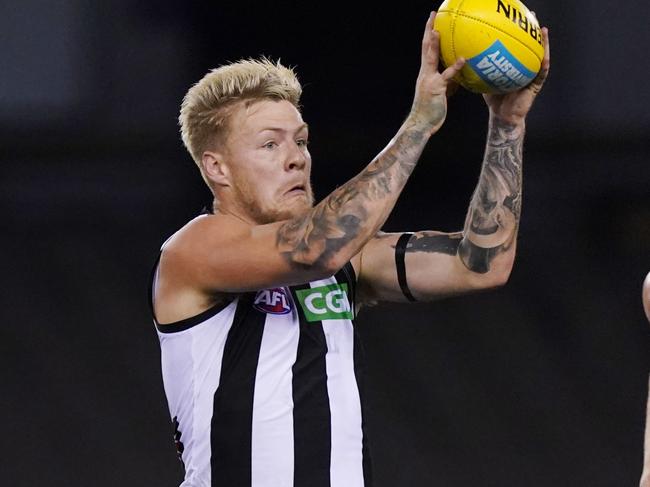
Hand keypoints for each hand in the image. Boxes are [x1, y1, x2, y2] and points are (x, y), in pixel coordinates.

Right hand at [409, 11, 464, 133]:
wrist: (421, 123)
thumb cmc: (431, 111)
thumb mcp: (441, 93)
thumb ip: (449, 83)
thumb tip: (459, 76)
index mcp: (425, 72)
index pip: (427, 49)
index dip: (429, 33)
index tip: (432, 20)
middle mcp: (425, 73)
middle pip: (426, 47)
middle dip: (429, 30)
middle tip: (433, 15)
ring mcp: (429, 79)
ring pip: (431, 57)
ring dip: (434, 42)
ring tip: (438, 29)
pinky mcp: (436, 88)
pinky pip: (446, 75)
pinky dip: (454, 67)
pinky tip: (463, 59)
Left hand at [483, 25, 550, 125]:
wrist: (502, 115)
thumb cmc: (494, 99)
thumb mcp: (486, 80)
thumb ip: (480, 69)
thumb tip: (465, 56)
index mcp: (515, 65)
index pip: (517, 44)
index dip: (518, 31)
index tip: (516, 16)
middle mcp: (525, 68)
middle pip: (531, 45)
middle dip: (532, 30)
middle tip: (532, 15)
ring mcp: (532, 76)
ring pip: (540, 56)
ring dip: (543, 44)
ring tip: (543, 31)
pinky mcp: (535, 86)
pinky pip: (541, 74)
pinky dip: (543, 65)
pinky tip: (545, 57)